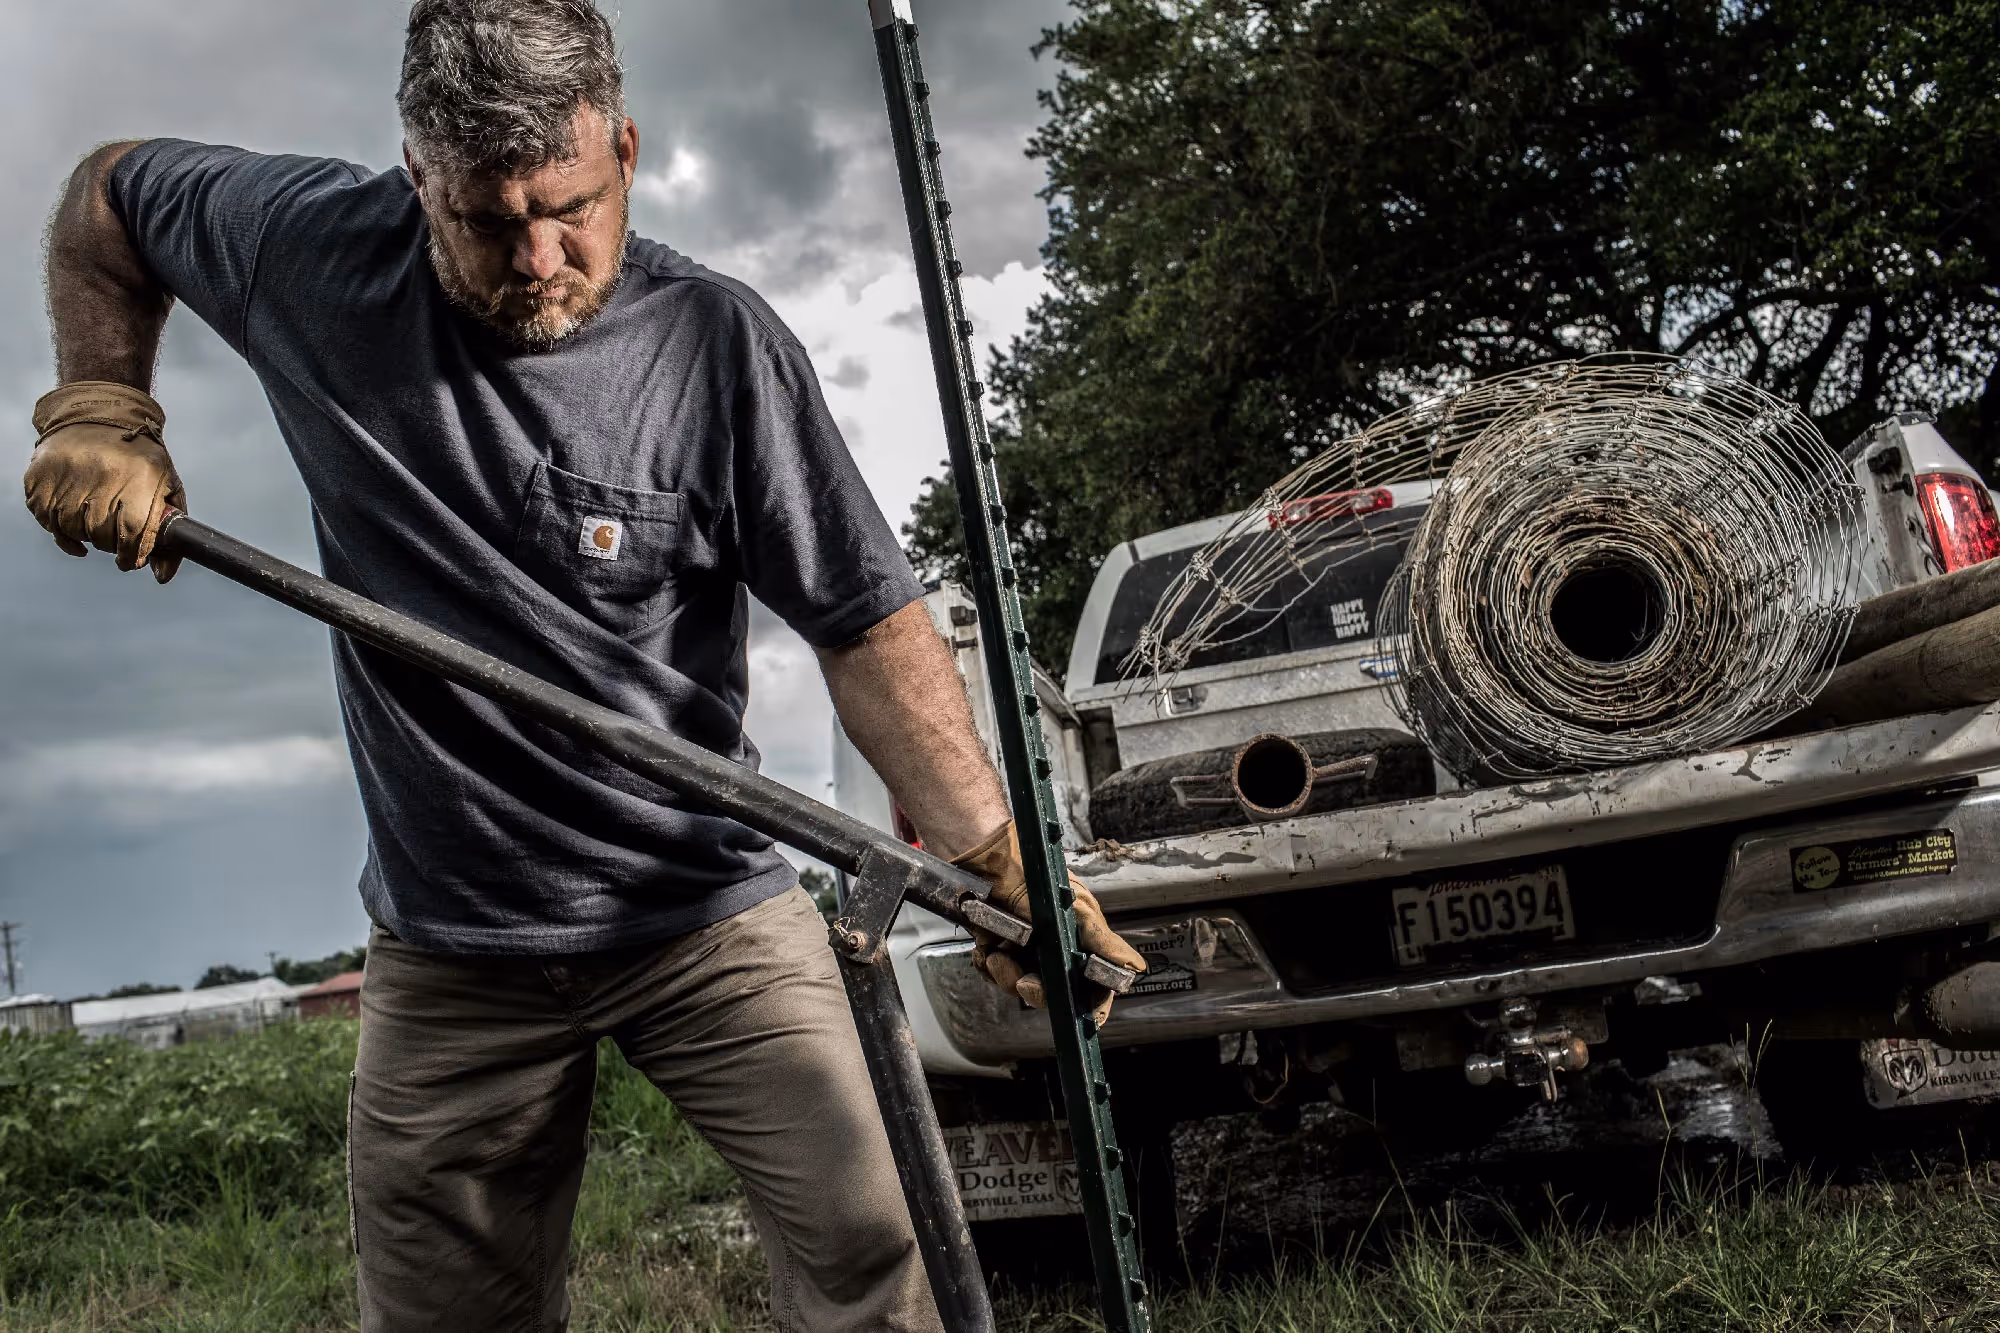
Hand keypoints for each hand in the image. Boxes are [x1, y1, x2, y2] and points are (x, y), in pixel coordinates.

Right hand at [25, 381, 182, 582]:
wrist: (99, 415)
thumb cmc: (141, 458)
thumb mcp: (166, 486)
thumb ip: (169, 532)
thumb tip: (162, 578)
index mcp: (138, 480)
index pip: (132, 534)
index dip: (132, 555)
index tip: (131, 560)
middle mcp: (100, 478)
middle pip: (101, 535)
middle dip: (109, 544)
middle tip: (114, 536)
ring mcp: (66, 476)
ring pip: (70, 529)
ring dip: (84, 535)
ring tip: (94, 520)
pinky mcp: (40, 477)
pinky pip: (44, 518)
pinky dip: (58, 528)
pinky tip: (71, 521)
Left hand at [949, 820, 1147, 1025]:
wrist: (985, 853)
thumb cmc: (1033, 867)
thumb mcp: (1072, 905)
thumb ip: (1099, 939)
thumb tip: (1132, 966)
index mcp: (1082, 939)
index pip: (1096, 985)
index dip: (1093, 1004)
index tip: (1083, 1014)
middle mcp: (1055, 948)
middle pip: (1054, 993)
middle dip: (1037, 991)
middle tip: (1025, 981)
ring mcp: (1025, 948)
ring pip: (1019, 986)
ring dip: (1005, 975)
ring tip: (997, 951)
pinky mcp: (997, 946)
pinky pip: (993, 973)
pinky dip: (987, 964)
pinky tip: (986, 946)